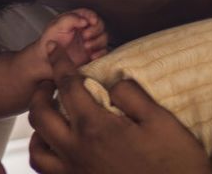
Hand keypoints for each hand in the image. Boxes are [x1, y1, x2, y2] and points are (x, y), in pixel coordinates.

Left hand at [28, 47, 210, 173]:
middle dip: (39, 92)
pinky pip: (46, 170)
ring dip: (37, 126)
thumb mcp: (162, 122)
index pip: (68, 86)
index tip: (53, 50)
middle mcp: (76, 150)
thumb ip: (132, 96)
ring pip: (36, 147)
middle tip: (48, 82)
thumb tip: (113, 84)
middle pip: (40, 114)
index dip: (59, 63)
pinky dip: (43, 154)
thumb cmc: (175, 165)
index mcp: (96, 128)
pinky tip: (54, 148)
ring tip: (47, 116)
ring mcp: (73, 172)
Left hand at [39, 9, 107, 66]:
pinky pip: (103, 52)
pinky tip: (92, 55)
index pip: (89, 14)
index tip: (91, 21)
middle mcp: (84, 30)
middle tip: (85, 35)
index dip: (92, 17)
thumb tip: (84, 20)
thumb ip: (70, 19)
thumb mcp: (56, 26)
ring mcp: (89, 42)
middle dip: (95, 30)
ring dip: (97, 41)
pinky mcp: (92, 53)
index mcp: (76, 20)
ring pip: (103, 38)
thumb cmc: (49, 42)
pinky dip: (100, 53)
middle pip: (100, 25)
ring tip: (86, 46)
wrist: (47, 59)